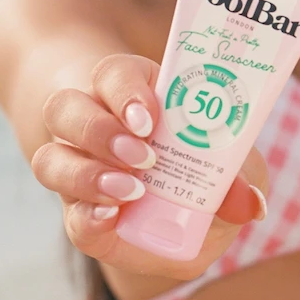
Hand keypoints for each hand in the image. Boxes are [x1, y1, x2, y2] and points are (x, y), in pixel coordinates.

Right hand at [31, 53, 268, 280]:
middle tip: (143, 157)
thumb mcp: (237, 169)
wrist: (192, 225)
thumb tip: (249, 201)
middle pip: (65, 108)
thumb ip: (241, 178)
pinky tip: (110, 218)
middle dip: (99, 131)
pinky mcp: (79, 216)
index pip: (112, 73)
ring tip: (130, 191)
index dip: (124, 89)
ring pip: (50, 158)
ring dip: (86, 174)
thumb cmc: (214, 175)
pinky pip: (68, 214)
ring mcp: (78, 170)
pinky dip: (87, 216)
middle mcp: (93, 125)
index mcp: (134, 95)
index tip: (148, 116)